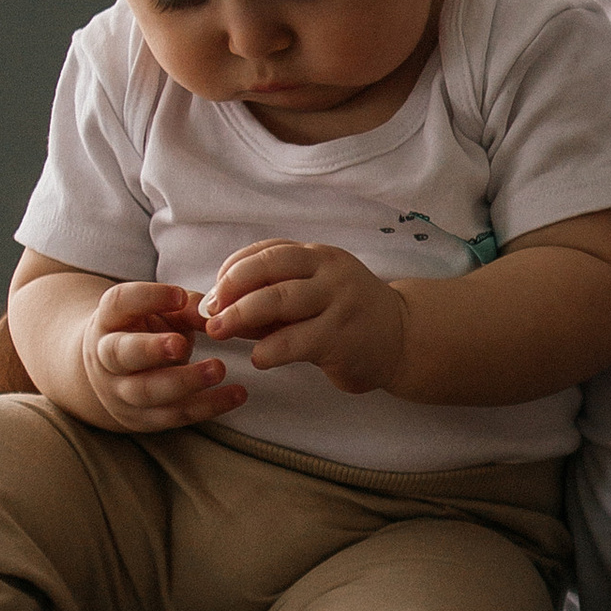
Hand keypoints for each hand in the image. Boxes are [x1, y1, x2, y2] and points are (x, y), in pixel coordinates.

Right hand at [88, 283, 246, 427]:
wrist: (111, 376)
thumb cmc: (144, 332)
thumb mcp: (160, 313)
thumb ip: (187, 307)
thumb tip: (219, 313)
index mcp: (109, 320)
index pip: (119, 303)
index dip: (147, 297)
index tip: (179, 296)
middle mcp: (106, 357)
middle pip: (123, 354)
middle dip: (152, 350)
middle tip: (181, 344)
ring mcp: (120, 391)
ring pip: (148, 391)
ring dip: (185, 382)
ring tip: (219, 369)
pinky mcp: (142, 418)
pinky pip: (174, 415)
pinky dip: (207, 406)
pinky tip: (235, 395)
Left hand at [199, 241, 405, 395]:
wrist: (402, 338)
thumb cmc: (346, 315)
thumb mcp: (314, 293)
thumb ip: (273, 296)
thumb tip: (220, 309)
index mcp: (319, 256)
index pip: (267, 251)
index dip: (233, 268)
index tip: (213, 292)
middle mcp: (330, 272)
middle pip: (270, 269)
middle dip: (231, 289)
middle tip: (208, 313)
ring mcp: (339, 302)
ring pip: (280, 300)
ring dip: (241, 315)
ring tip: (219, 332)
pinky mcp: (342, 336)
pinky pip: (295, 341)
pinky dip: (269, 350)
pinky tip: (259, 359)